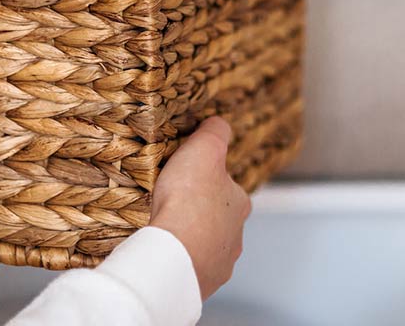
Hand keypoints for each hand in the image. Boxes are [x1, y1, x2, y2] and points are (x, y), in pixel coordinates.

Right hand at [150, 116, 251, 299]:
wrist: (174, 253)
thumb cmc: (189, 201)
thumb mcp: (204, 149)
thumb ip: (215, 132)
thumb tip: (220, 123)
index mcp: (240, 203)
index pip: (228, 188)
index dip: (208, 181)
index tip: (188, 179)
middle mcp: (236, 236)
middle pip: (219, 220)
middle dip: (200, 214)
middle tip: (174, 207)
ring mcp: (220, 263)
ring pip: (206, 247)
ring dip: (191, 240)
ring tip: (167, 232)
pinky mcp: (201, 283)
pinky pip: (190, 268)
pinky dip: (180, 261)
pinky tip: (165, 254)